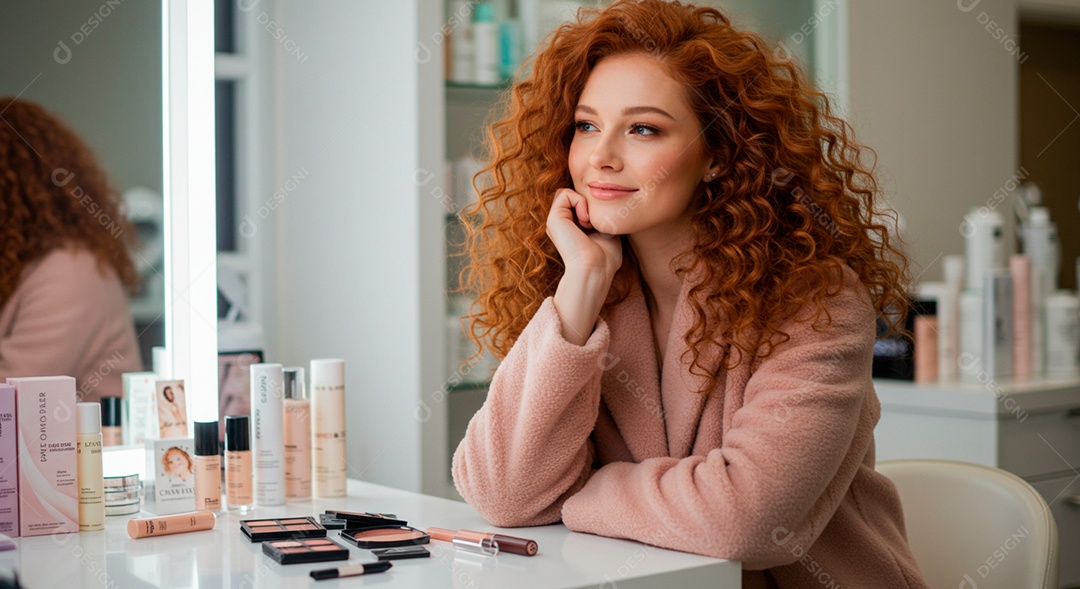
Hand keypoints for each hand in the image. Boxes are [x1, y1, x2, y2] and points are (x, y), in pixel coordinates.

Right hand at [547, 189, 622, 344]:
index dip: (592, 206)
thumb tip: (611, 210)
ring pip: (567, 193)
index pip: (578, 203)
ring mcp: (555, 221)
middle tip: (594, 223)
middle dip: (587, 204)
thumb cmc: (605, 258)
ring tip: (589, 223)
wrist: (595, 269)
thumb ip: (603, 220)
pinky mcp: (554, 218)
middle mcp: (560, 224)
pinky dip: (579, 202)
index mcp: (570, 228)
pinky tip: (585, 221)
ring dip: (583, 203)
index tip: (600, 225)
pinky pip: (565, 193)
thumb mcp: (606, 232)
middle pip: (572, 196)